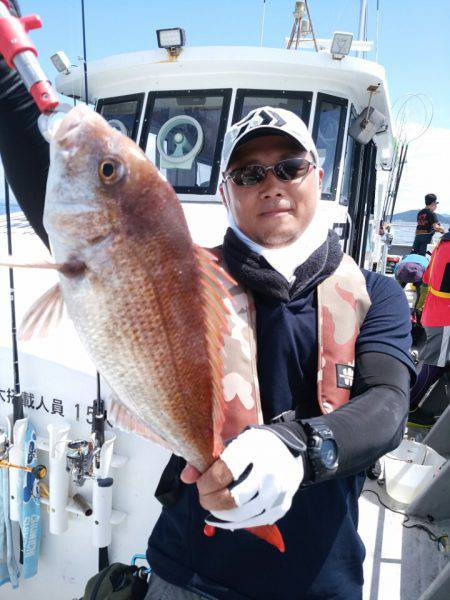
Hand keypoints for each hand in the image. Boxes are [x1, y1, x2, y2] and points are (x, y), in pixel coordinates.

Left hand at [181, 428, 303, 528]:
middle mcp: (267, 470)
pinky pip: (256, 521)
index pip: (221, 474)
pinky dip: (238, 522)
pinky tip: (228, 517)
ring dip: (222, 514)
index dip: (205, 484)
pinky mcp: (282, 505)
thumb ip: (207, 460)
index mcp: (251, 449)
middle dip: (211, 502)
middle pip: (232, 498)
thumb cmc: (252, 447)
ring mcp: (277, 490)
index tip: (201, 484)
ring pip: (243, 514)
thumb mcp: (231, 445)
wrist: (287, 450)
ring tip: (215, 507)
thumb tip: (186, 477)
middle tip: (205, 498)